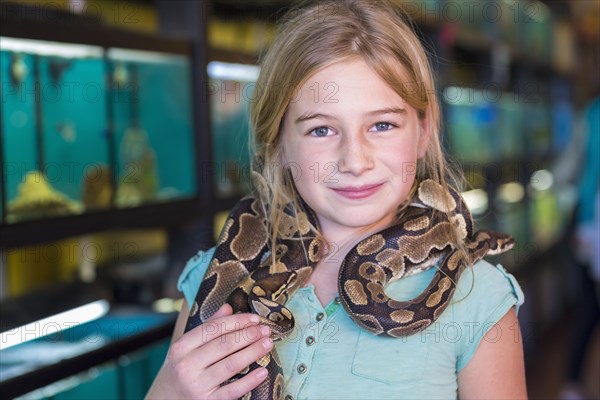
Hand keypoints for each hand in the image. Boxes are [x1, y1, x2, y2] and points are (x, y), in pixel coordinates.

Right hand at [147, 304, 272, 398]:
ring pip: (231, 365)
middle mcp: (187, 365)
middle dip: (248, 335)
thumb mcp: (187, 347)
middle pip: (224, 345)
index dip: (237, 321)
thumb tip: (228, 307)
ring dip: (253, 352)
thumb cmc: (183, 369)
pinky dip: (249, 381)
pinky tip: (263, 371)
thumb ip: (208, 327)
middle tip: (265, 330)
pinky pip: (232, 391)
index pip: (213, 328)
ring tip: (268, 344)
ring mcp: (197, 385)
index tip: (255, 319)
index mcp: (181, 347)